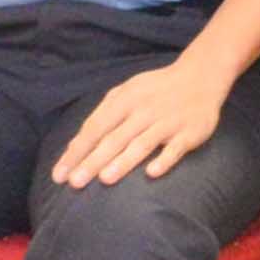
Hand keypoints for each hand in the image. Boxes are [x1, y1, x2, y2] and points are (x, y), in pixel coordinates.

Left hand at [50, 57, 235, 192]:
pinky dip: (164, 159)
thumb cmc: (155, 90)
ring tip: (104, 179)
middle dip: (93, 161)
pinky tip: (151, 173)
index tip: (59, 175)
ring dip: (123, 161)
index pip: (95, 128)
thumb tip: (76, 145)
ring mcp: (168, 122)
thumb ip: (103, 115)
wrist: (200, 76)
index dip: (76, 151)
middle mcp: (144, 111)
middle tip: (74, 182)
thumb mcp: (126, 92)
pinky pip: (176, 148)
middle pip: (114, 139)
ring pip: (142, 144)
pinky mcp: (190, 132)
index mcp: (124, 100)